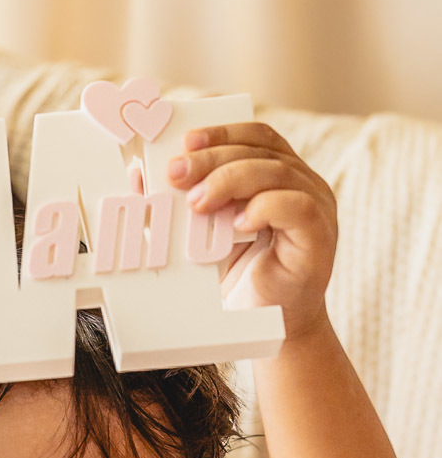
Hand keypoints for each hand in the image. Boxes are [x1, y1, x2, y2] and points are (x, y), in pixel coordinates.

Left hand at [165, 122, 337, 339]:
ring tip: (197, 202)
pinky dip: (263, 208)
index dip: (222, 133)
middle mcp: (304, 184)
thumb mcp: (203, 231)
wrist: (267, 324)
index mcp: (280, 175)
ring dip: (230, 180)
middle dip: (214, 158)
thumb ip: (178, 201)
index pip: (256, 137)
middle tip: (177, 173)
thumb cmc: (238, 274)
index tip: (185, 142)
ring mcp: (317, 208)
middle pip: (261, 151)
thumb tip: (138, 174)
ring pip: (277, 173)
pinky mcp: (320, 238)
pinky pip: (297, 208)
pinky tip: (237, 222)